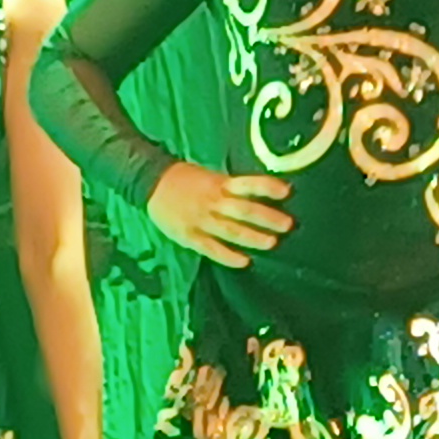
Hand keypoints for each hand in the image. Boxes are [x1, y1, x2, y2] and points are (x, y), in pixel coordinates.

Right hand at [150, 160, 290, 267]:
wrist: (150, 182)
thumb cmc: (186, 178)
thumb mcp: (210, 176)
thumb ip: (231, 187)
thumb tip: (259, 195)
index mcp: (219, 184)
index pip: (247, 184)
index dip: (267, 187)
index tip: (287, 191)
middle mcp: (212, 201)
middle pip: (243, 210)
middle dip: (267, 218)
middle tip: (287, 225)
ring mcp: (201, 220)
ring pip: (230, 230)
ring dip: (252, 237)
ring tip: (271, 243)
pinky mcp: (190, 236)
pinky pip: (211, 248)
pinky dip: (228, 256)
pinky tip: (244, 262)